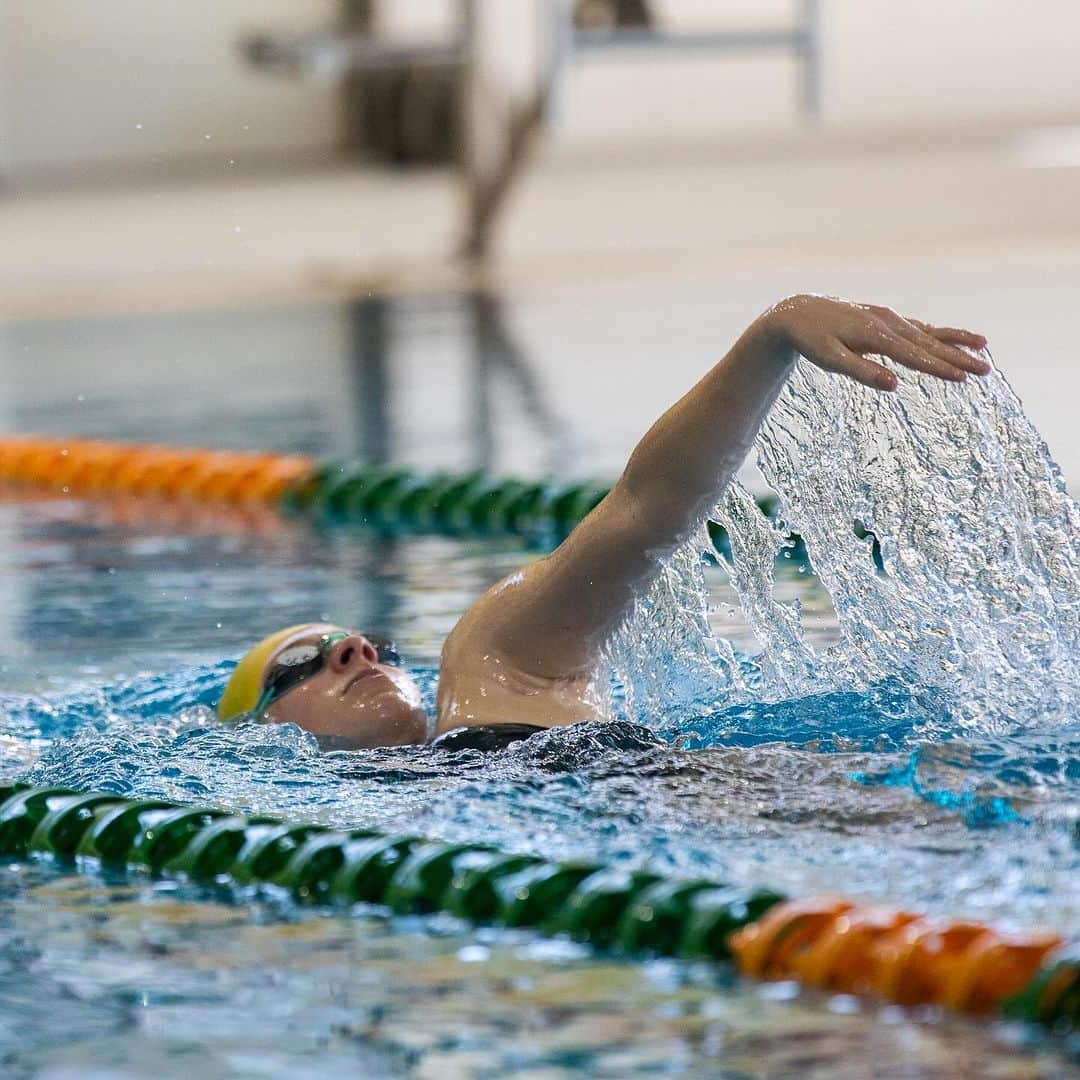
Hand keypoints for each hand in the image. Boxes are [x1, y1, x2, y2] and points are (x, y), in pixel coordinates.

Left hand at [759, 294, 989, 391]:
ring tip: (983, 347)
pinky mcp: (884, 319)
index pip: (913, 355)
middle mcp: (887, 322)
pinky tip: (950, 339)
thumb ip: (861, 371)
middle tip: (986, 370)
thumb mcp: (830, 359)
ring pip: (927, 332)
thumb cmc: (811, 340)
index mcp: (874, 334)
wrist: (797, 313)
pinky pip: (916, 327)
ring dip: (954, 341)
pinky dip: (937, 333)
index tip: (963, 378)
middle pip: (928, 343)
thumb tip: (894, 386)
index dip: (938, 367)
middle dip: (957, 357)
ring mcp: (887, 318)